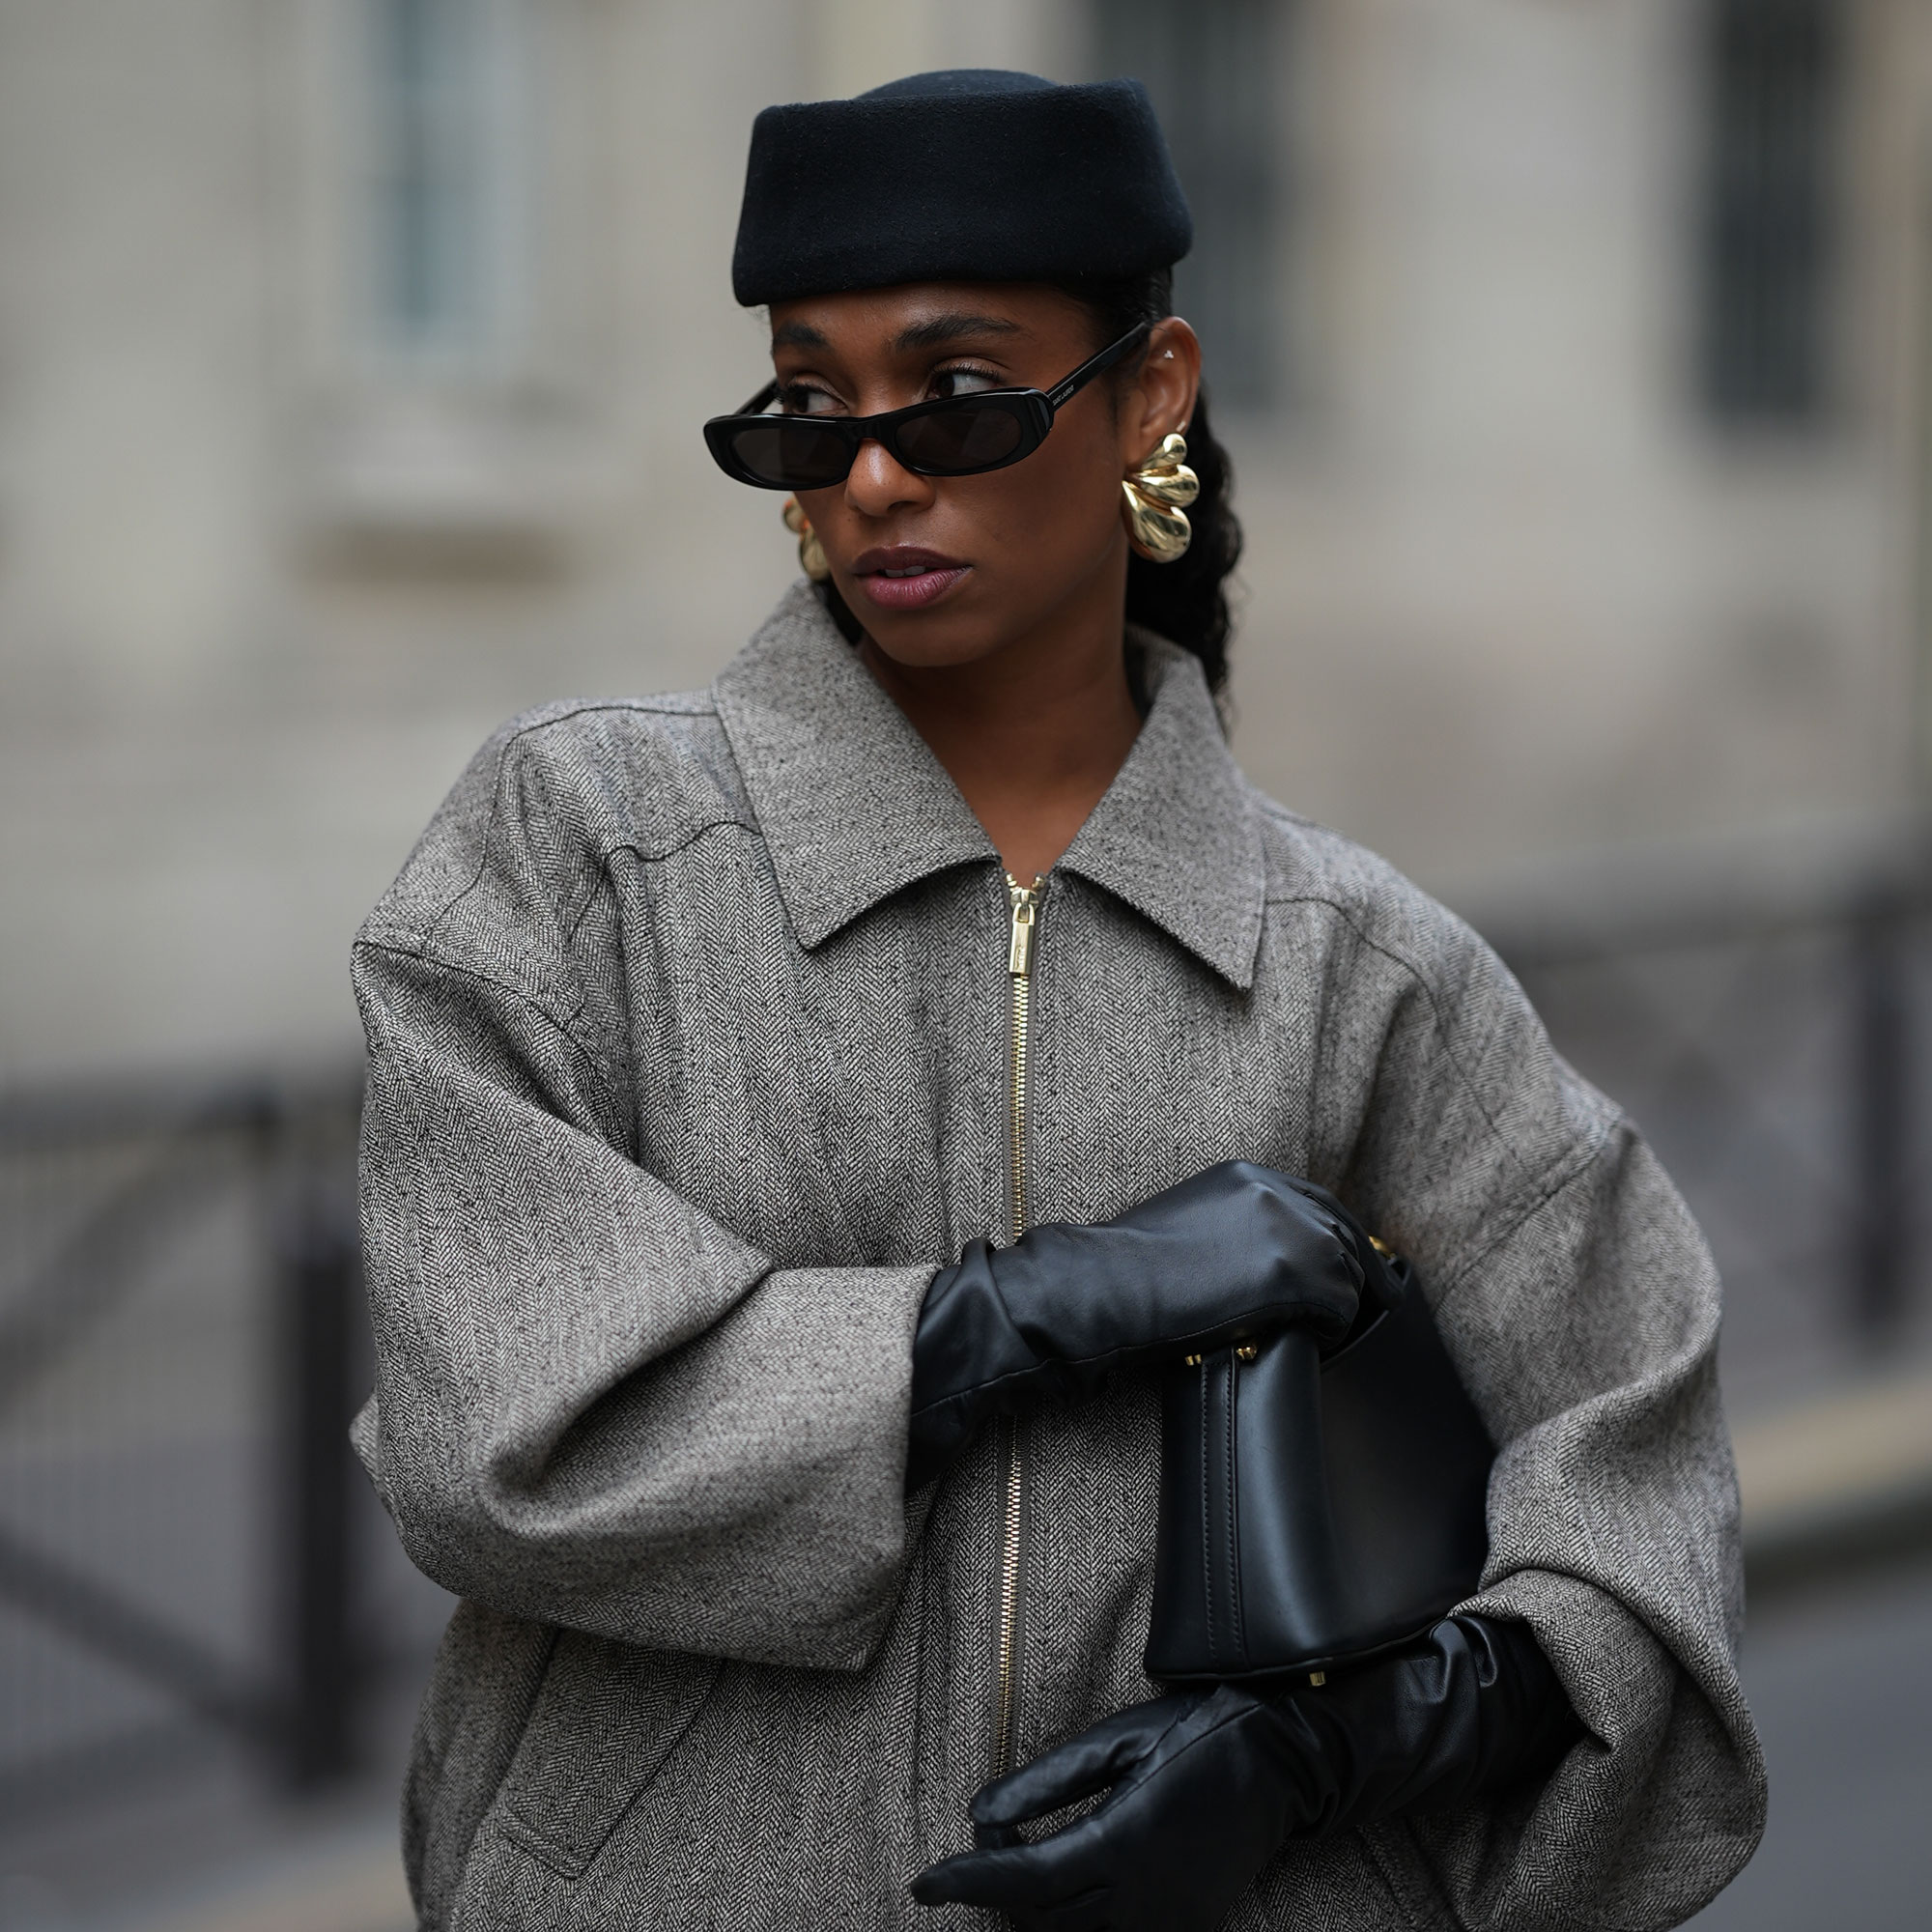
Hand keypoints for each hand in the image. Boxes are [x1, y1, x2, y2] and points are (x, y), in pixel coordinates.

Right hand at [907, 1162, 1374, 1486]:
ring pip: (1349, 1270)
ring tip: (1327, 1336)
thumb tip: (1254, 1261)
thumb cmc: (1125, 1271)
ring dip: (1343, 1305)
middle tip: (1361, 1309)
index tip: (1343, 1268)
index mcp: (1245, 1175)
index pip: (1316, 1203)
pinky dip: (1336, 1330)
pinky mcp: (1295, 1272)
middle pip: (1343, 1231)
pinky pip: (1342, 1307)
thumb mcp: (1184, 1225)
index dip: (1334, 1240)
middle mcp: (1274, 1191)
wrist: (1104, 1288)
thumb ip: (1229, 1228)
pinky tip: (1315, 1346)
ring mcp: (1288, 1228)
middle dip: (1356, 1271)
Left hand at [910, 1687, 1291, 1931]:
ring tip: (1019, 1862)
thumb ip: (1045, 1782)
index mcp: (1121, 1840)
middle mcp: (1142, 1896)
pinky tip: (1067, 1884)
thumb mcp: (1115, 1741)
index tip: (924, 1882)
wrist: (1280, 1760)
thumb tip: (979, 1814)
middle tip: (982, 1846)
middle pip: (1042, 1918)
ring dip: (1035, 1909)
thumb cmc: (1194, 1734)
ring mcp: (1167, 1920)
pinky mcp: (1186, 1928)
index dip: (969, 1882)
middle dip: (997, 1890)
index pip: (1026, 1879)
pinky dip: (1077, 1920)